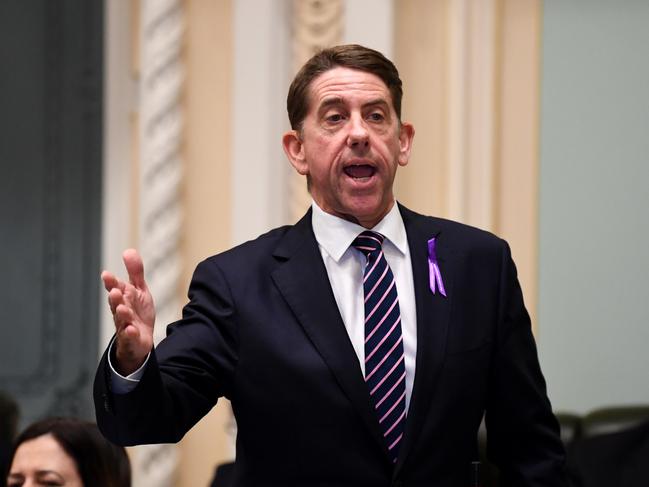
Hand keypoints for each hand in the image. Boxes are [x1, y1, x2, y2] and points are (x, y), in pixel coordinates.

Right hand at [101, 249, 155, 374]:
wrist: (141, 338)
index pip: (115, 288)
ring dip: (121, 314)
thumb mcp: (139, 290)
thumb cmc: (137, 311)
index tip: (107, 275)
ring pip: (121, 320)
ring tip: (122, 308)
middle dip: (115, 298)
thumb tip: (128, 250)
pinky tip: (131, 330)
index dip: (111, 282)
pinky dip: (130, 334)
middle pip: (116, 304)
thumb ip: (135, 272)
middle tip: (115, 291)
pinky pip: (130, 337)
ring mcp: (125, 326)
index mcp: (123, 298)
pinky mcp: (132, 339)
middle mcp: (121, 311)